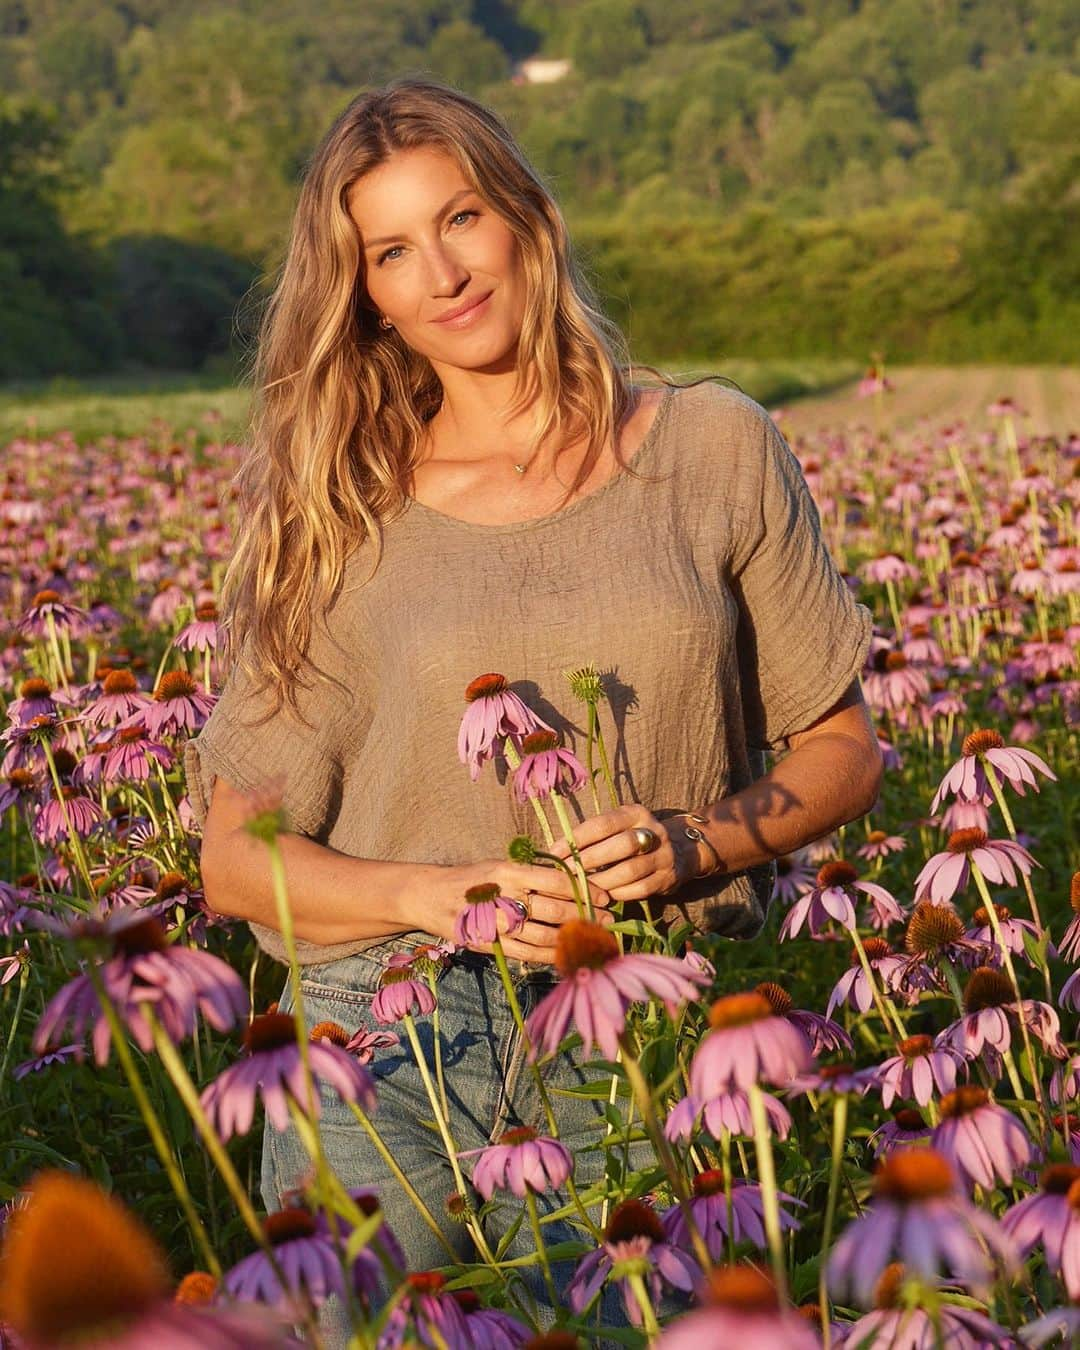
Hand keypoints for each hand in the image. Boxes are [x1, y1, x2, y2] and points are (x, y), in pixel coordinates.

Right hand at [441, 859, 613, 965]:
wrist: (428, 896)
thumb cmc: (472, 879)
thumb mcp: (500, 867)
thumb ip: (531, 875)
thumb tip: (573, 882)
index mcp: (508, 871)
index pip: (555, 879)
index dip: (584, 889)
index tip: (605, 895)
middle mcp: (503, 895)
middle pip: (553, 909)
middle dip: (585, 915)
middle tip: (608, 919)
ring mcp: (494, 923)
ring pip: (543, 934)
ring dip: (573, 938)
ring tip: (594, 938)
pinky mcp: (489, 945)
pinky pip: (527, 953)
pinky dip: (551, 956)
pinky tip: (569, 955)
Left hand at [548, 804, 702, 904]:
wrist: (679, 850)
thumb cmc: (634, 837)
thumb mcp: (620, 827)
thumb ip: (594, 835)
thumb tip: (556, 851)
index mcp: (636, 813)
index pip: (603, 824)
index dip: (577, 839)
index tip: (554, 853)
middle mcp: (653, 831)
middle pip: (620, 846)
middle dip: (588, 861)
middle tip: (566, 873)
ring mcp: (664, 855)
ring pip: (629, 871)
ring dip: (601, 882)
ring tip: (581, 888)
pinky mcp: (667, 878)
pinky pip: (639, 889)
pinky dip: (618, 894)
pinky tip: (602, 897)